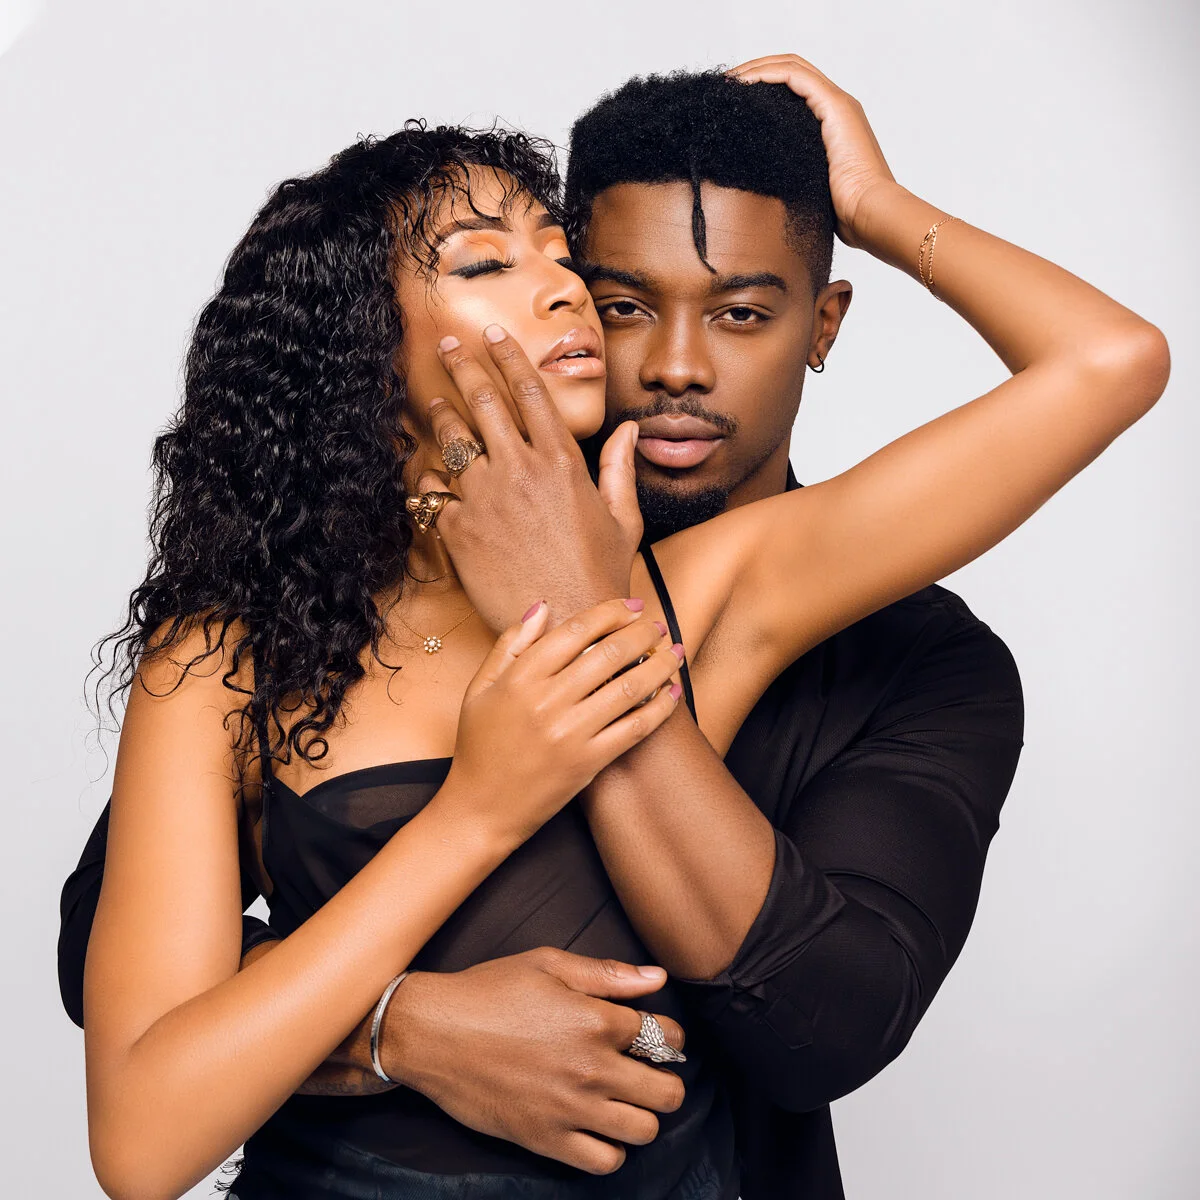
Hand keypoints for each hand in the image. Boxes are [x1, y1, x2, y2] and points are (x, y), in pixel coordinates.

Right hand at [382, 950, 686, 1175]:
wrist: (433, 1033)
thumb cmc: (489, 991)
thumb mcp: (548, 964)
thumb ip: (607, 974)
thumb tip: (657, 977)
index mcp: (596, 1020)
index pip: (665, 1036)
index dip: (670, 1035)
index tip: (660, 1036)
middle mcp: (591, 1068)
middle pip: (666, 1091)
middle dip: (667, 1079)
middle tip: (650, 1072)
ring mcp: (570, 1109)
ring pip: (644, 1130)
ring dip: (643, 1115)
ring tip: (626, 1101)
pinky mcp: (546, 1139)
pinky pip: (604, 1162)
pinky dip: (610, 1149)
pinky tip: (598, 1128)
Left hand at [413, 325, 642, 632]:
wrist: (567, 624)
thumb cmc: (599, 576)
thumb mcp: (623, 519)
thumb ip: (619, 469)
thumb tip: (629, 431)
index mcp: (561, 461)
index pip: (530, 390)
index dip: (508, 355)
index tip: (493, 333)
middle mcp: (520, 470)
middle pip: (483, 401)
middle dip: (462, 366)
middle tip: (447, 345)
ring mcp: (485, 498)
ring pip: (452, 440)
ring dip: (441, 415)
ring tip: (433, 402)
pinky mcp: (460, 529)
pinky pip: (434, 492)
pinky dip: (429, 481)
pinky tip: (426, 476)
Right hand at [441, 596, 682, 844]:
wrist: (480, 808)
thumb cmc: (479, 746)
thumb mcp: (480, 688)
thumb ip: (510, 645)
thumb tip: (541, 607)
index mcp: (520, 678)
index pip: (576, 630)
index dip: (611, 612)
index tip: (632, 606)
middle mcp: (547, 701)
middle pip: (608, 653)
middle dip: (643, 633)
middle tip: (659, 626)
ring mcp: (570, 733)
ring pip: (628, 687)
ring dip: (660, 665)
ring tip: (675, 652)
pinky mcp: (588, 762)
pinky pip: (634, 728)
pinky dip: (660, 707)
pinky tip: (673, 692)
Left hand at [728, 54, 897, 248]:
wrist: (869, 213)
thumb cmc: (845, 213)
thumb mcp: (808, 187)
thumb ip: (793, 176)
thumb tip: (763, 186)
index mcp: (832, 124)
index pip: (795, 90)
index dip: (763, 87)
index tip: (732, 100)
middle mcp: (837, 107)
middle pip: (792, 72)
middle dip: (756, 71)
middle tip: (724, 85)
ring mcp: (838, 103)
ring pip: (792, 66)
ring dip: (756, 68)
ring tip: (728, 81)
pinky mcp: (835, 105)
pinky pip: (794, 76)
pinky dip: (766, 73)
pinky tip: (742, 84)